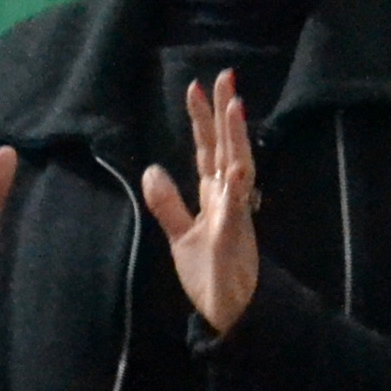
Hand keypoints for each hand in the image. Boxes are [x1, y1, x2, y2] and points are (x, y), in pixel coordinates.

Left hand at [136, 70, 259, 335]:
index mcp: (214, 196)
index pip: (207, 150)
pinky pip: (236, 211)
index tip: (195, 87)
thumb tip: (152, 169)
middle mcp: (228, 199)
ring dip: (237, 139)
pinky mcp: (234, 239)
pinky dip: (237, 189)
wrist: (229, 313)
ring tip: (235, 106)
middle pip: (226, 148)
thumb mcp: (181, 236)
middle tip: (224, 76)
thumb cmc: (209, 275)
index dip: (202, 120)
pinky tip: (235, 167)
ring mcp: (234, 216)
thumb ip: (168, 204)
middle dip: (225, 113)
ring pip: (239, 168)